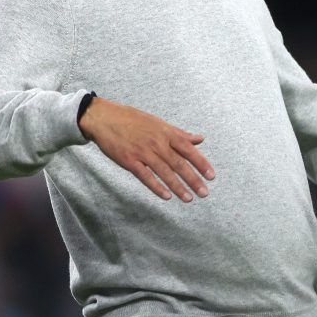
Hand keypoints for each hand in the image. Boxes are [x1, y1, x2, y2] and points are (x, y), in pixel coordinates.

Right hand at [79, 96, 215, 202]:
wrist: (105, 118)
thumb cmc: (133, 120)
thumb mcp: (158, 123)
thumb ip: (180, 134)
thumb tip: (200, 139)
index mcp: (166, 133)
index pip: (188, 149)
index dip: (201, 163)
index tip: (211, 176)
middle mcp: (157, 143)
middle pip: (179, 163)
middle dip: (193, 179)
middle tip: (204, 192)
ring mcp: (143, 152)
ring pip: (164, 172)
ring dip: (177, 187)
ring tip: (188, 198)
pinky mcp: (129, 160)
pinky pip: (145, 176)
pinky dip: (156, 187)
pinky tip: (166, 196)